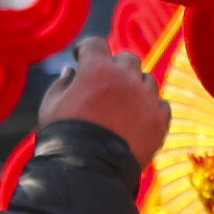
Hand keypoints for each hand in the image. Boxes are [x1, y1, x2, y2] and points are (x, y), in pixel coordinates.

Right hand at [40, 43, 166, 166]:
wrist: (88, 169)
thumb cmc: (64, 135)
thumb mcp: (52, 104)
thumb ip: (63, 83)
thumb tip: (72, 71)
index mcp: (97, 68)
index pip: (96, 44)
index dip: (87, 49)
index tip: (83, 57)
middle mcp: (126, 77)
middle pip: (127, 59)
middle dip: (116, 67)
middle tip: (106, 82)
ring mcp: (146, 98)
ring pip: (147, 80)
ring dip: (136, 86)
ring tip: (124, 104)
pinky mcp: (159, 121)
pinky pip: (162, 105)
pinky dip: (152, 108)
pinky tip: (140, 118)